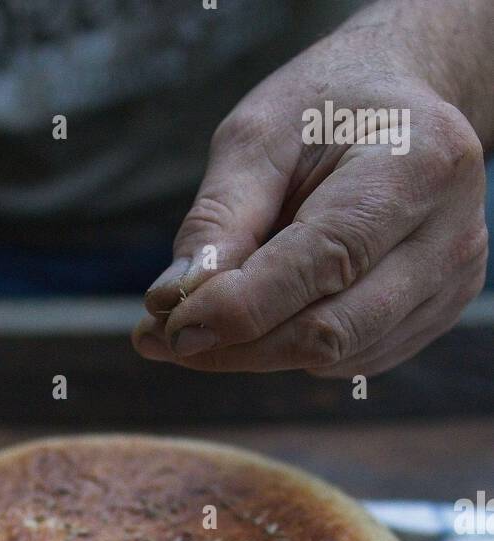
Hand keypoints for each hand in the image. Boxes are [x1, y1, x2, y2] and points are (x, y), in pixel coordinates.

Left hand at [133, 17, 487, 377]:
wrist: (398, 108)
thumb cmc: (326, 111)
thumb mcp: (260, 136)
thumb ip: (219, 218)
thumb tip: (172, 302)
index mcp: (417, 165)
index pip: (323, 262)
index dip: (240, 308)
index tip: (168, 326)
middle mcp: (449, 234)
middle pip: (330, 329)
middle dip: (236, 345)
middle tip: (162, 339)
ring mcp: (450, 284)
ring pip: (336, 356)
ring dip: (257, 350)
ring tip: (207, 316)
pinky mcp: (437, 316)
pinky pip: (350, 360)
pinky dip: (294, 347)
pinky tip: (270, 308)